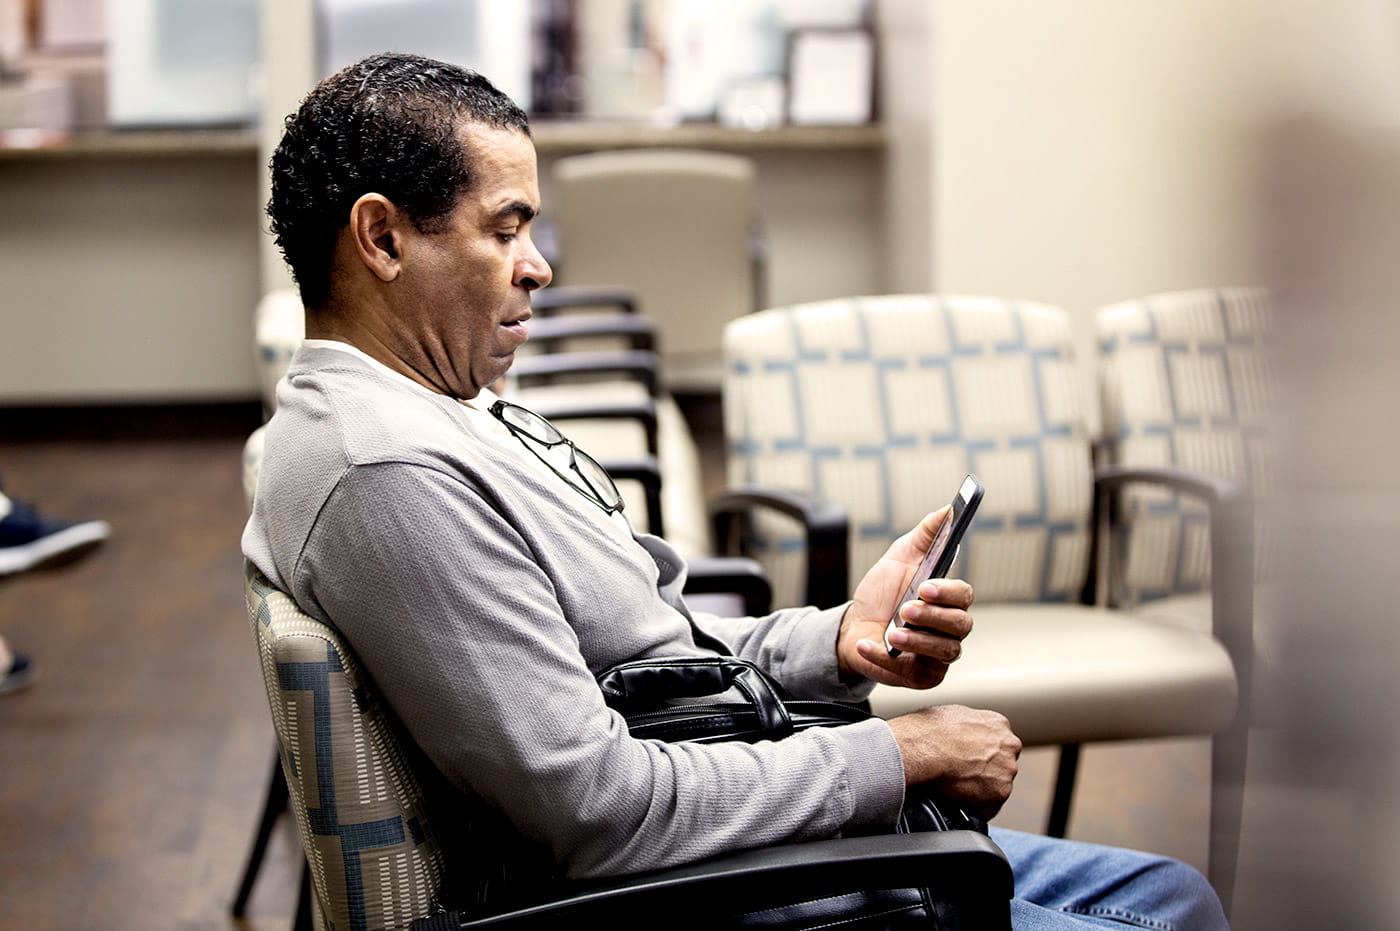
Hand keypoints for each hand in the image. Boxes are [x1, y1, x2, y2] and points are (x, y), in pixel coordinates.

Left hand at [836, 508, 974, 688]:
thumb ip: (925, 535)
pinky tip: (872, 646)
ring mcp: (936, 655)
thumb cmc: (881, 594)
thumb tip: (947, 510)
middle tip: (905, 609)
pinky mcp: (920, 677)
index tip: (925, 586)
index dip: (948, 592)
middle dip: (933, 617)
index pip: (964, 596)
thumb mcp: (899, 557)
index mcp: (947, 600)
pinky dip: (889, 661)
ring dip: (918, 641)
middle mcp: (948, 628)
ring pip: (945, 651)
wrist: (851, 627)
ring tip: (893, 633)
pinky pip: (916, 675)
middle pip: (960, 625)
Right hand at [886, 705, 1021, 818]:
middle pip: (1002, 764)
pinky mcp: (1001, 791)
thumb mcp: (951, 715)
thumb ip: (967, 726)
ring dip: (981, 789)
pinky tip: (958, 800)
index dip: (983, 753)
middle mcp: (1009, 744)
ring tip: (956, 788)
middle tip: (963, 774)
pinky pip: (989, 806)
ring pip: (998, 785)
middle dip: (987, 771)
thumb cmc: (930, 731)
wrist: (925, 748)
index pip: (999, 743)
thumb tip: (958, 735)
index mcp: (998, 723)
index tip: (971, 759)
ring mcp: (1007, 768)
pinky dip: (975, 807)